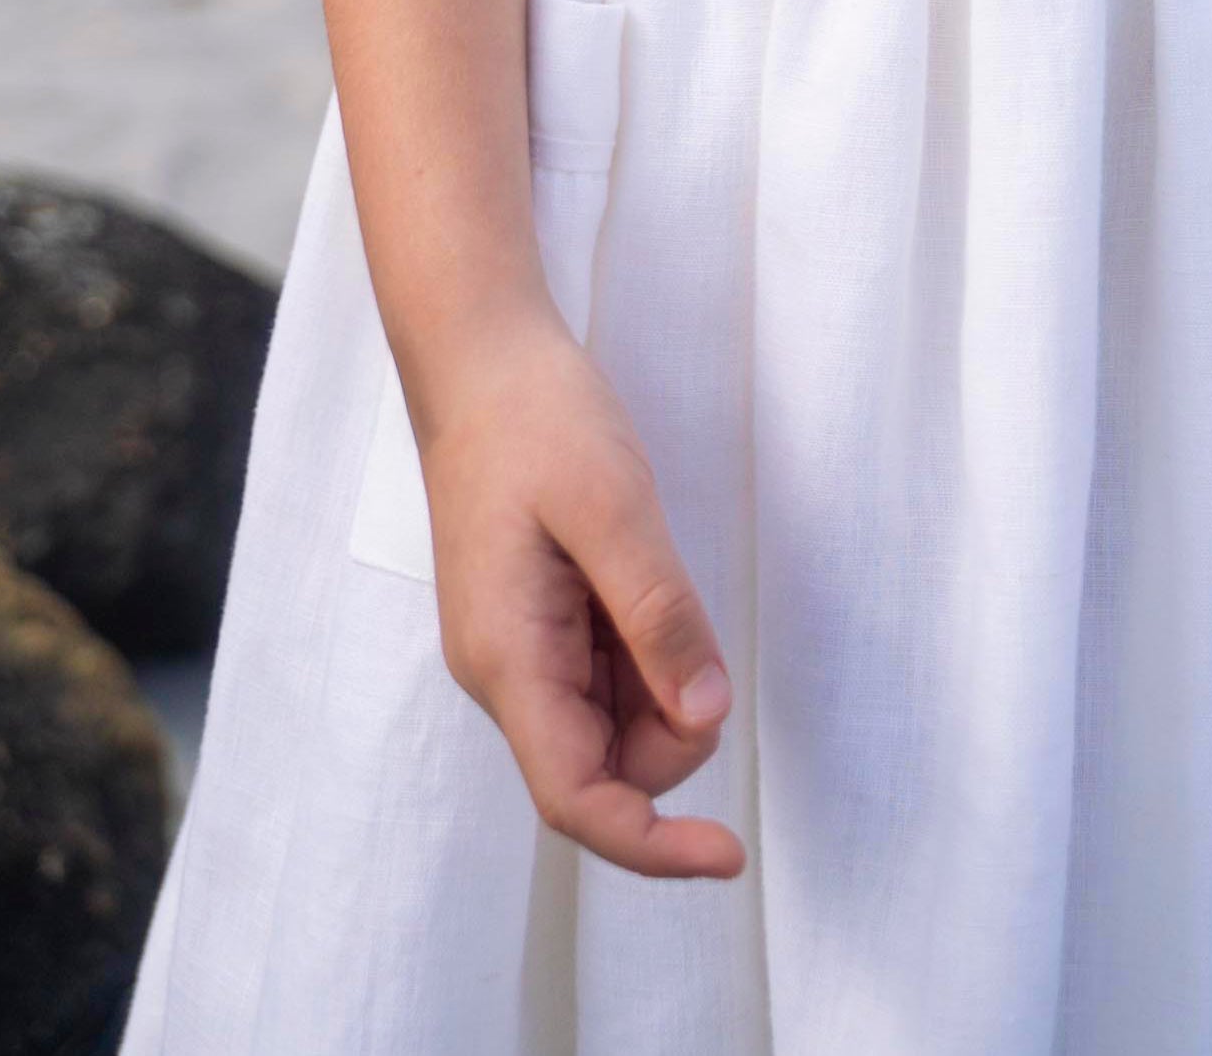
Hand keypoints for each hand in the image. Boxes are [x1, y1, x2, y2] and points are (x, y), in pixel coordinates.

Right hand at [418, 308, 744, 880]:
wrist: (479, 356)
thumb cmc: (535, 419)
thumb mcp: (611, 503)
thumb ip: (658, 612)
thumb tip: (705, 713)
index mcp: (507, 660)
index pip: (577, 800)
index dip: (654, 845)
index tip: (732, 855)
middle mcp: (505, 673)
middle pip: (606, 765)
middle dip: (672, 728)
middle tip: (690, 623)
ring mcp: (517, 650)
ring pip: (612, 723)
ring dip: (660, 683)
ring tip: (651, 573)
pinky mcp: (535, 622)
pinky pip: (604, 675)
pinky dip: (645, 651)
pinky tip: (640, 575)